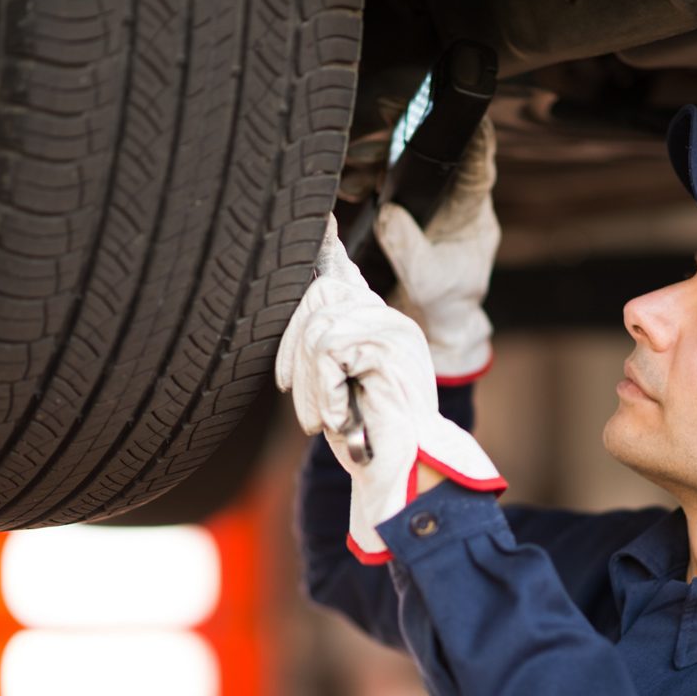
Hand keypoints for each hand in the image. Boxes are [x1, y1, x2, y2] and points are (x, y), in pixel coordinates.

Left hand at [277, 216, 505, 562]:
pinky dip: (326, 390)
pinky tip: (343, 416)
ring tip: (329, 419)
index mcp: (379, 323)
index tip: (317, 221)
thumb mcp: (340, 384)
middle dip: (293, 352)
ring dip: (312, 385)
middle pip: (317, 294)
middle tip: (303, 406)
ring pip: (318, 328)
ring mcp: (393, 330)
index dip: (325, 245)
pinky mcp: (389, 347)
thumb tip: (303, 312)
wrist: (403, 475)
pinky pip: (330, 349)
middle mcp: (389, 318)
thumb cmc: (369, 436)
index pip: (344, 271)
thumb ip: (326, 347)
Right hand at [374, 117, 499, 383]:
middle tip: (377, 130)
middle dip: (406, 137)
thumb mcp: (427, 282)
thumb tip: (388, 213)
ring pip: (407, 163)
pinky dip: (366, 176)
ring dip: (380, 155)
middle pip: (436, 153)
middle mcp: (453, 200)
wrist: (429, 326)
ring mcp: (428, 202)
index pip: (478, 166)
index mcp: (472, 213)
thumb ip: (409, 250)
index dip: (471, 136)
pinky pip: (386, 181)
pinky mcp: (404, 208)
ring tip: (354, 161)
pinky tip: (349, 183)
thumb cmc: (440, 306)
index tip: (456, 113)